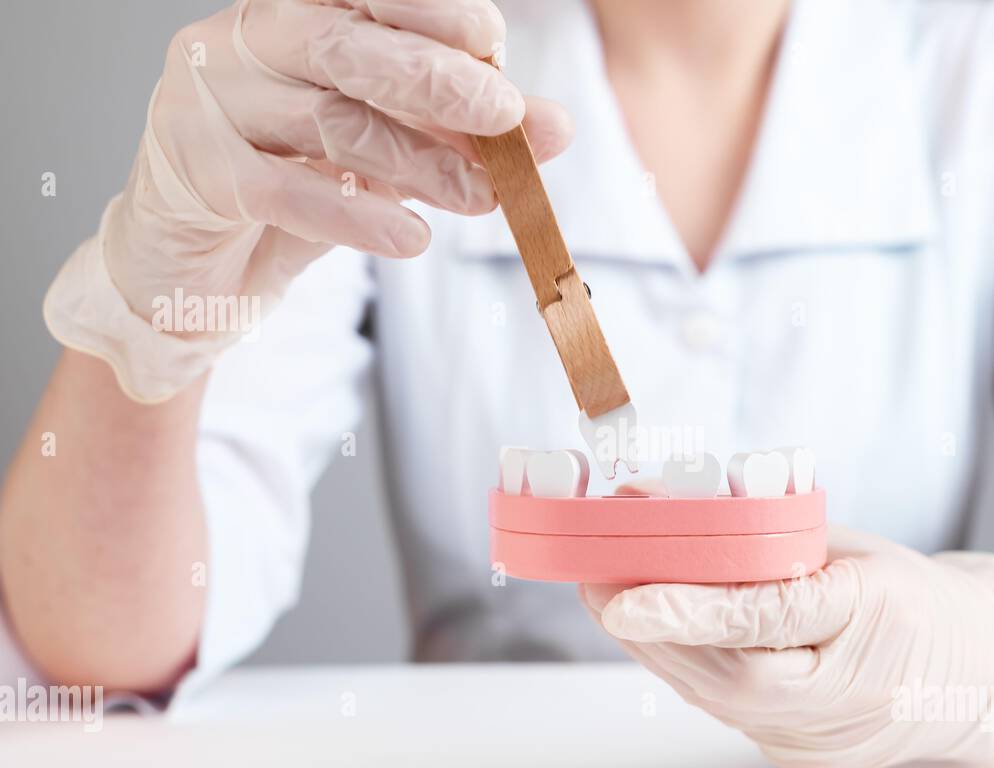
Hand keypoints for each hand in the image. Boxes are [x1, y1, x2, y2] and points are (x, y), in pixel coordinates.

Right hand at [46, 0, 571, 401]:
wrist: (195, 269)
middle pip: (344, 45)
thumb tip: (552, 128)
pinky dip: (356, 214)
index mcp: (288, 19)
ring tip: (481, 197)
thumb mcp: (384, 158)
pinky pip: (283, 188)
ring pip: (326, 119)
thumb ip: (456, 137)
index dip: (431, 12)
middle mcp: (241, 42)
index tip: (494, 42)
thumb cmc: (290, 195)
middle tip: (507, 116)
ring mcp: (207, 103)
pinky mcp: (194, 173)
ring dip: (418, 161)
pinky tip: (410, 238)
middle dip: (436, 79)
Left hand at [581, 527, 993, 767]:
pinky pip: (733, 712)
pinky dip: (691, 672)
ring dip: (660, 649)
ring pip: (723, 699)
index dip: (693, 608)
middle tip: (596, 580)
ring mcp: (830, 734)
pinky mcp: (807, 753)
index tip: (624, 596)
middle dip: (653, 628)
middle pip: (731, 673)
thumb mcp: (852, 549)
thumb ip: (768, 538)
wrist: (984, 676)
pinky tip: (661, 638)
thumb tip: (668, 507)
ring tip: (613, 602)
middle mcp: (853, 687)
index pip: (771, 618)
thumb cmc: (912, 595)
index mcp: (877, 614)